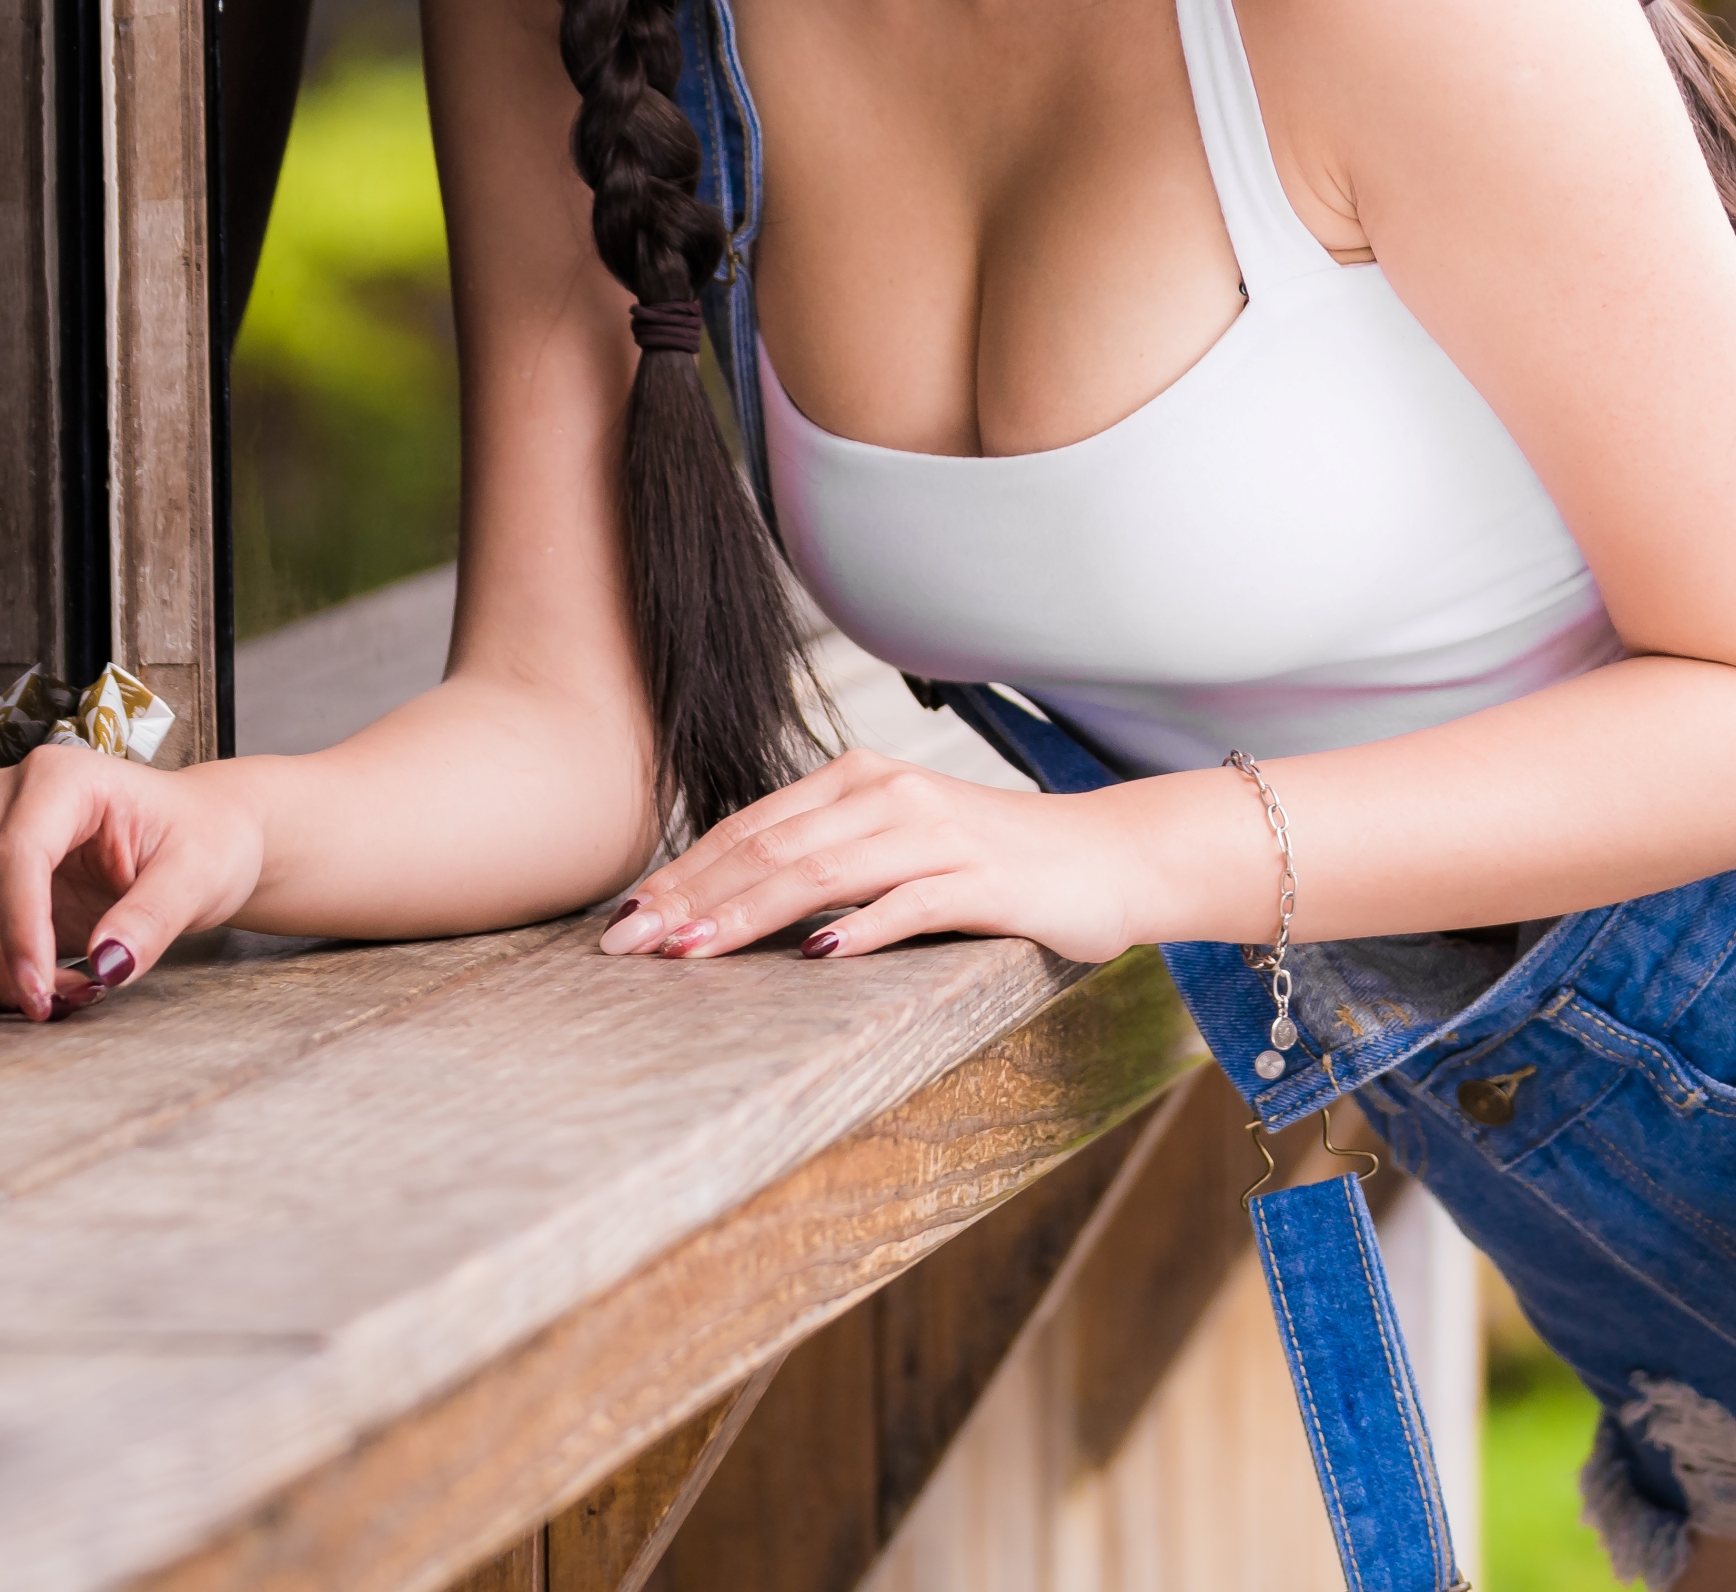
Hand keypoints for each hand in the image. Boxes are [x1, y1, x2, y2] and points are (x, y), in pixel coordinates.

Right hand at [0, 740, 265, 1020]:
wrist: (200, 836)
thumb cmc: (202, 838)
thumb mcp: (199, 874)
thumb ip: (154, 918)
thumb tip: (108, 963)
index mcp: (63, 778)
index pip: (12, 856)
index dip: (17, 932)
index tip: (41, 991)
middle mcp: (6, 797)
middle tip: (44, 1002)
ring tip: (53, 993)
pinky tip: (32, 981)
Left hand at [603, 749, 1165, 967]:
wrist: (1112, 856)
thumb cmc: (998, 864)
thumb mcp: (900, 848)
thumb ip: (826, 862)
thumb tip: (731, 909)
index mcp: (861, 782)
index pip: (750, 828)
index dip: (682, 874)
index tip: (623, 920)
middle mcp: (890, 795)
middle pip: (771, 847)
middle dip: (692, 899)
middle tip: (629, 945)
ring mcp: (937, 834)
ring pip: (824, 871)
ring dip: (751, 913)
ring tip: (693, 952)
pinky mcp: (984, 879)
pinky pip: (912, 901)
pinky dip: (862, 926)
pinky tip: (818, 953)